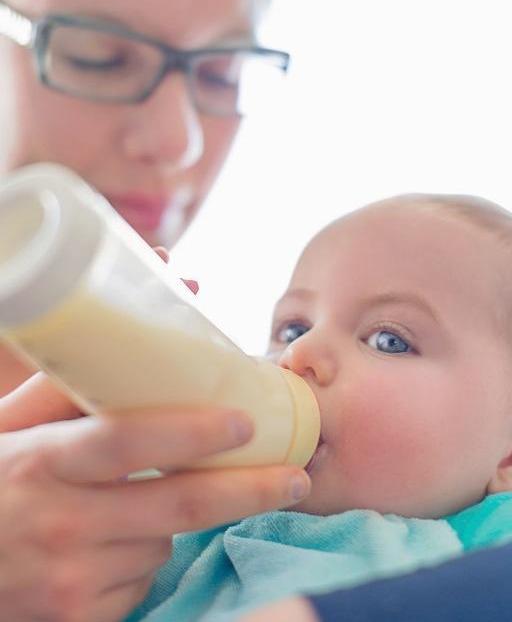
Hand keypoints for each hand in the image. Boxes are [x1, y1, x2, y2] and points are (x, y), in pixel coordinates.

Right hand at [0, 374, 310, 621]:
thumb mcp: (9, 431)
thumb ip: (60, 392)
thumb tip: (122, 348)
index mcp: (43, 462)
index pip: (129, 440)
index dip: (192, 431)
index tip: (247, 421)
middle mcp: (62, 523)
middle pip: (177, 503)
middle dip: (249, 490)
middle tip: (295, 478)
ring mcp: (72, 579)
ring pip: (164, 542)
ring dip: (173, 519)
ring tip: (131, 503)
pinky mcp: (80, 618)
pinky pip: (143, 579)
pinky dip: (145, 555)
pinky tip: (109, 543)